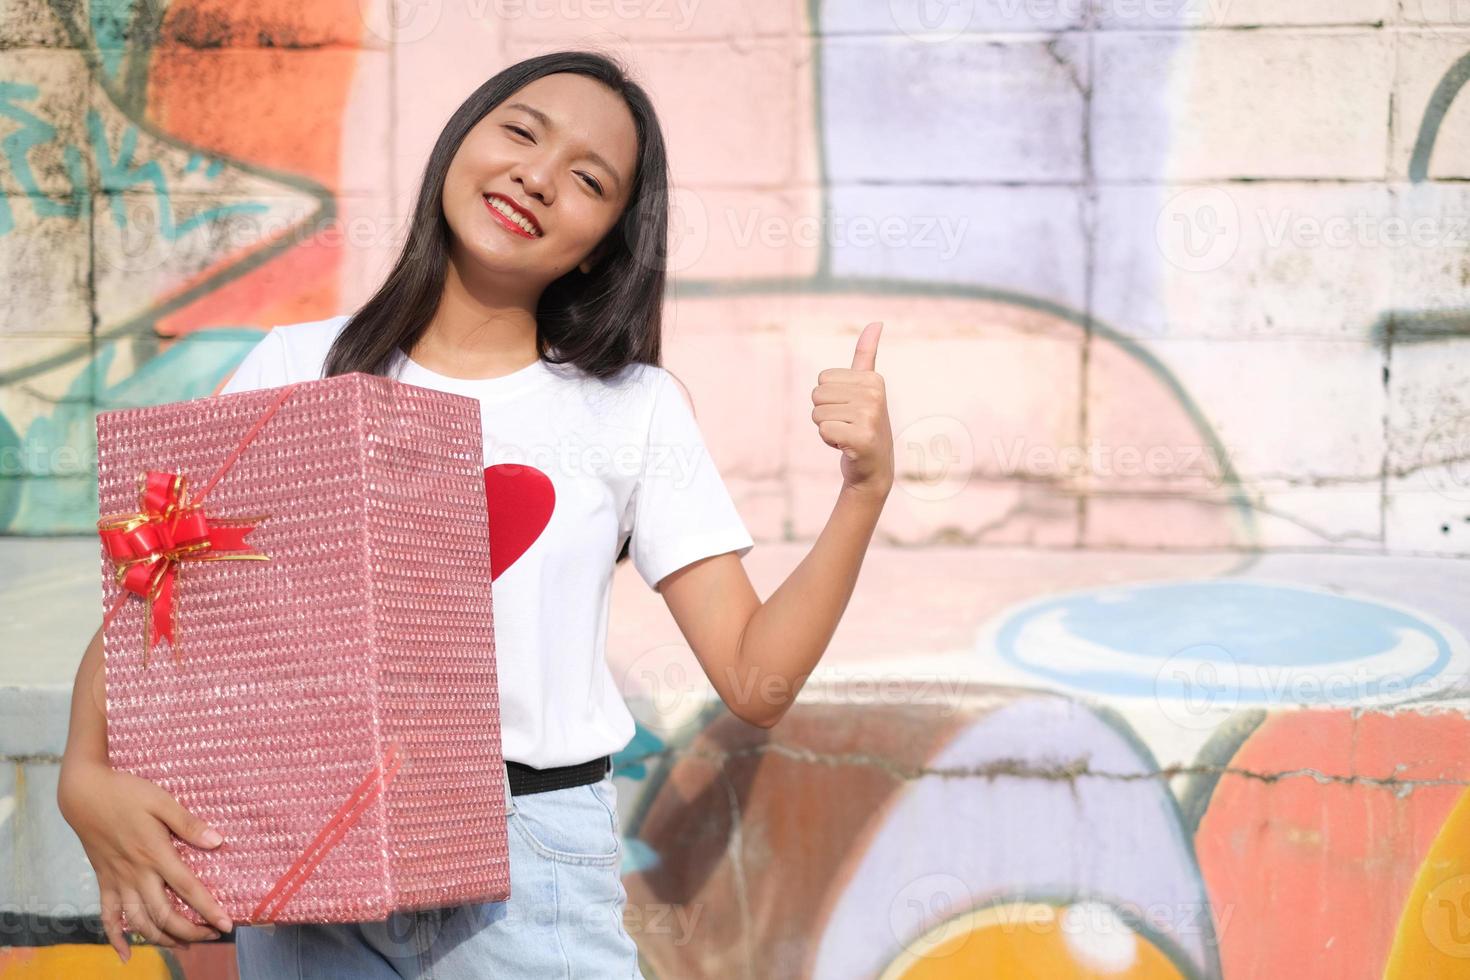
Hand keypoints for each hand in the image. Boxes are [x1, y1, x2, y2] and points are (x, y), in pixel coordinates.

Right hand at [58, 758, 232, 961]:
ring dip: (161, 938)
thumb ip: (189, 824)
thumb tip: (218, 842)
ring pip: (139, 921)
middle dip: (189, 931)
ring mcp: (118, 880)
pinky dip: (116, 938)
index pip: (188, 889)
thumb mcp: (162, 801)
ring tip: (183, 945)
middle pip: (165, 914)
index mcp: (156, 854)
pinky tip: (126, 954)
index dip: (209, 910)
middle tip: (210, 936)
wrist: (85, 794)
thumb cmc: (127, 793)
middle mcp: (137, 873)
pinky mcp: (103, 881)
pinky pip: (107, 916)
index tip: (226, 925)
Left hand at [811, 321, 893, 497]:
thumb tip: (875, 322)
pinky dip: (829, 442)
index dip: (829, 398)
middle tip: (847, 425)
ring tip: (847, 434)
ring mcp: (870, 415)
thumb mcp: (866, 387)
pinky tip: (847, 446)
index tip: (849, 410)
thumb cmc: (864, 424)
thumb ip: (866, 355)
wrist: (874, 467)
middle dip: (826, 414)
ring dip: (827, 429)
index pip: (822, 379)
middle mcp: (874, 394)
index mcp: (872, 379)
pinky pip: (823, 430)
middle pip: (817, 395)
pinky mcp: (863, 437)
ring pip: (817, 414)